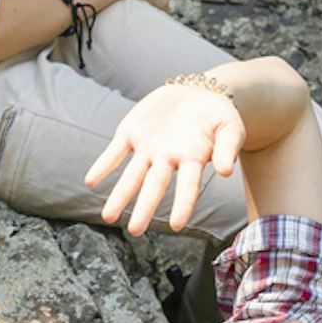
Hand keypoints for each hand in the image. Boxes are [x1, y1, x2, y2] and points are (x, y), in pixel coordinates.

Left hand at [85, 77, 240, 232]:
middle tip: (135, 230)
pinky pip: (115, 152)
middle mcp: (167, 159)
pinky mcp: (131, 132)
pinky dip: (103, 165)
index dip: (183, 205)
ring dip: (119, 195)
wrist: (196, 92)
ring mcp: (148, 148)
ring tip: (107, 216)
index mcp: (193, 159)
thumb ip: (228, 147)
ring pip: (131, 176)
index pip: (188, 187)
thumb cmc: (217, 115)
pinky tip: (91, 180)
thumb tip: (225, 172)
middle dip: (144, 208)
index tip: (177, 226)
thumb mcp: (230, 127)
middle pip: (154, 187)